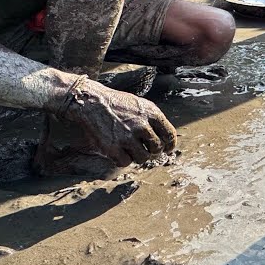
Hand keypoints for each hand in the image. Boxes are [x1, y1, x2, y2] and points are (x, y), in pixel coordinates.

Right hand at [58, 78, 177, 165]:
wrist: (93, 102)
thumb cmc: (118, 104)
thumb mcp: (141, 105)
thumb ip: (154, 120)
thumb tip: (167, 141)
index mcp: (152, 113)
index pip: (169, 135)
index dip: (170, 145)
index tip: (167, 149)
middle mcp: (142, 125)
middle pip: (157, 148)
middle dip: (153, 151)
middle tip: (146, 149)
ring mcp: (127, 137)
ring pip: (143, 158)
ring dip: (138, 156)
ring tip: (131, 149)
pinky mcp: (113, 147)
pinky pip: (126, 162)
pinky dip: (123, 159)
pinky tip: (119, 152)